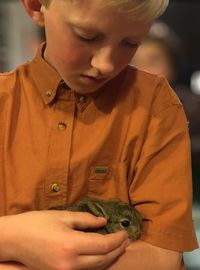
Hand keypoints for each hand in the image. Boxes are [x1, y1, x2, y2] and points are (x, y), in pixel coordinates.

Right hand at [0, 211, 128, 269]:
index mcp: (71, 245)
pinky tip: (101, 255)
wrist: (13, 239)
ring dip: (109, 258)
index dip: (117, 239)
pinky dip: (97, 264)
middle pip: (103, 260)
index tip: (125, 231)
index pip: (103, 245)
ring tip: (118, 247)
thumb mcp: (62, 216)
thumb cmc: (36, 223)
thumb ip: (86, 220)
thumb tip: (103, 222)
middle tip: (126, 239)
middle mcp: (70, 264)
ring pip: (96, 269)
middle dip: (117, 249)